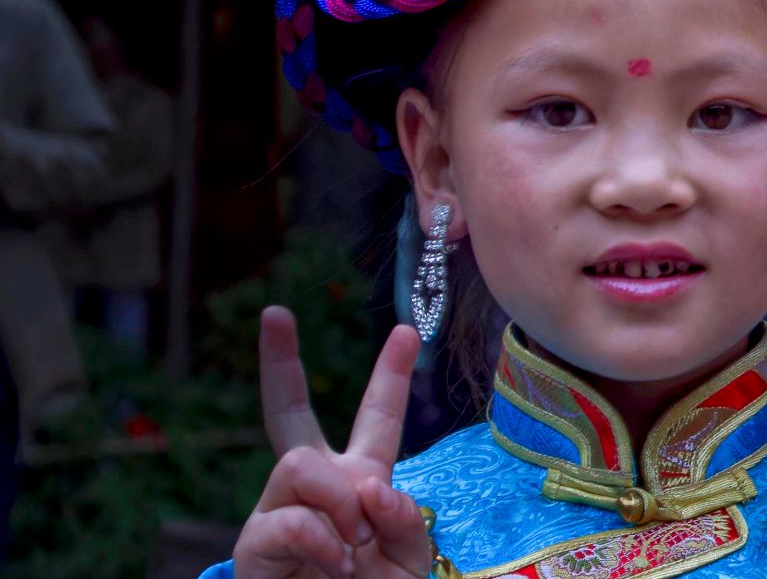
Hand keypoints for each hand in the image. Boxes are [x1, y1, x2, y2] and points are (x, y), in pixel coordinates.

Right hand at [232, 307, 435, 578]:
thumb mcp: (410, 559)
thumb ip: (403, 519)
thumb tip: (368, 488)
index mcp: (360, 479)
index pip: (376, 419)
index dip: (390, 375)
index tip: (406, 330)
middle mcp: (315, 486)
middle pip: (287, 414)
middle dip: (279, 362)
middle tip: (274, 314)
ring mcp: (279, 510)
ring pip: (300, 464)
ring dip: (338, 503)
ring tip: (353, 547)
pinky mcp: (255, 543)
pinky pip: (290, 518)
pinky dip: (323, 543)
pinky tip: (335, 565)